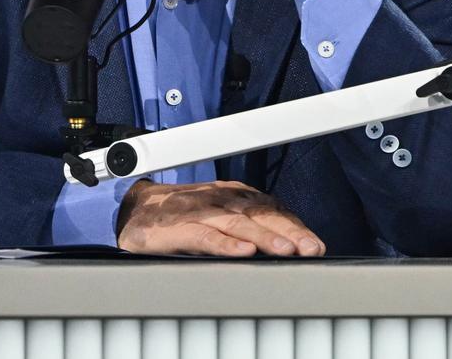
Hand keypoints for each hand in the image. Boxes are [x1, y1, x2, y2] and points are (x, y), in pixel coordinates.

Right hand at [116, 179, 325, 256]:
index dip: (295, 227)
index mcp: (233, 197)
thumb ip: (249, 228)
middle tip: (310, 249)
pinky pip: (204, 235)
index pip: (271, 210)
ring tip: (286, 250)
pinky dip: (224, 244)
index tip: (316, 245)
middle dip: (288, 232)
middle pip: (259, 214)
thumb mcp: (219, 219)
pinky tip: (242, 253)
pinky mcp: (177, 228)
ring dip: (263, 237)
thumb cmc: (181, 217)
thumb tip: (288, 247)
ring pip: (236, 224)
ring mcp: (197, 212)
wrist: (135, 211)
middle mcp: (219, 200)